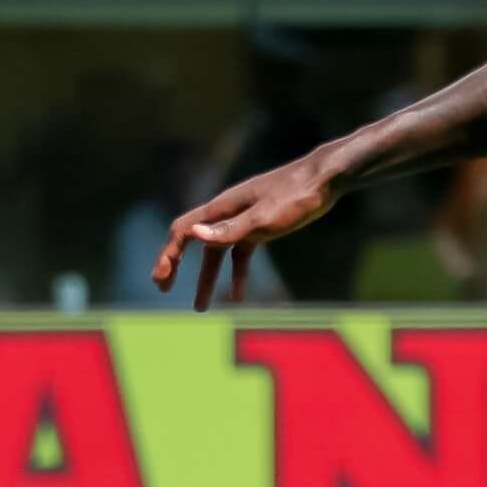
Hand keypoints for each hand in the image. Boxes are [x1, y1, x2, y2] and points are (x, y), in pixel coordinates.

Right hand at [152, 156, 340, 310]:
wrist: (325, 179)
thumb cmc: (296, 195)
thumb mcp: (264, 218)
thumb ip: (231, 229)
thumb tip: (194, 235)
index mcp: (221, 208)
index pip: (183, 231)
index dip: (168, 255)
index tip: (161, 279)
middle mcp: (227, 213)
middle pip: (193, 242)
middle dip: (176, 266)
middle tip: (162, 289)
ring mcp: (245, 219)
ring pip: (217, 252)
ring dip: (207, 278)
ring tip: (201, 307)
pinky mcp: (263, 225)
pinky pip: (241, 253)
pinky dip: (237, 273)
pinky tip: (238, 295)